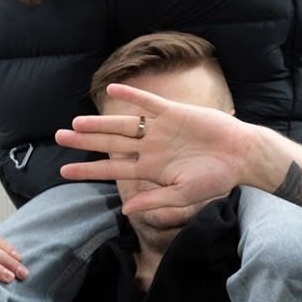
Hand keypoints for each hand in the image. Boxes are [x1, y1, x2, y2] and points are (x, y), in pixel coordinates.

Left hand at [56, 84, 257, 214]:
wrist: (241, 155)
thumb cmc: (216, 179)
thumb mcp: (183, 195)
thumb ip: (154, 201)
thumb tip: (125, 211)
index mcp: (150, 169)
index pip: (112, 169)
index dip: (88, 170)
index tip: (64, 172)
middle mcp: (150, 148)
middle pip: (110, 144)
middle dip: (85, 141)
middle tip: (59, 137)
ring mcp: (160, 129)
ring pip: (123, 124)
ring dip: (100, 123)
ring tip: (76, 122)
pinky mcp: (173, 112)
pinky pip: (148, 102)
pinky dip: (131, 95)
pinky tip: (113, 89)